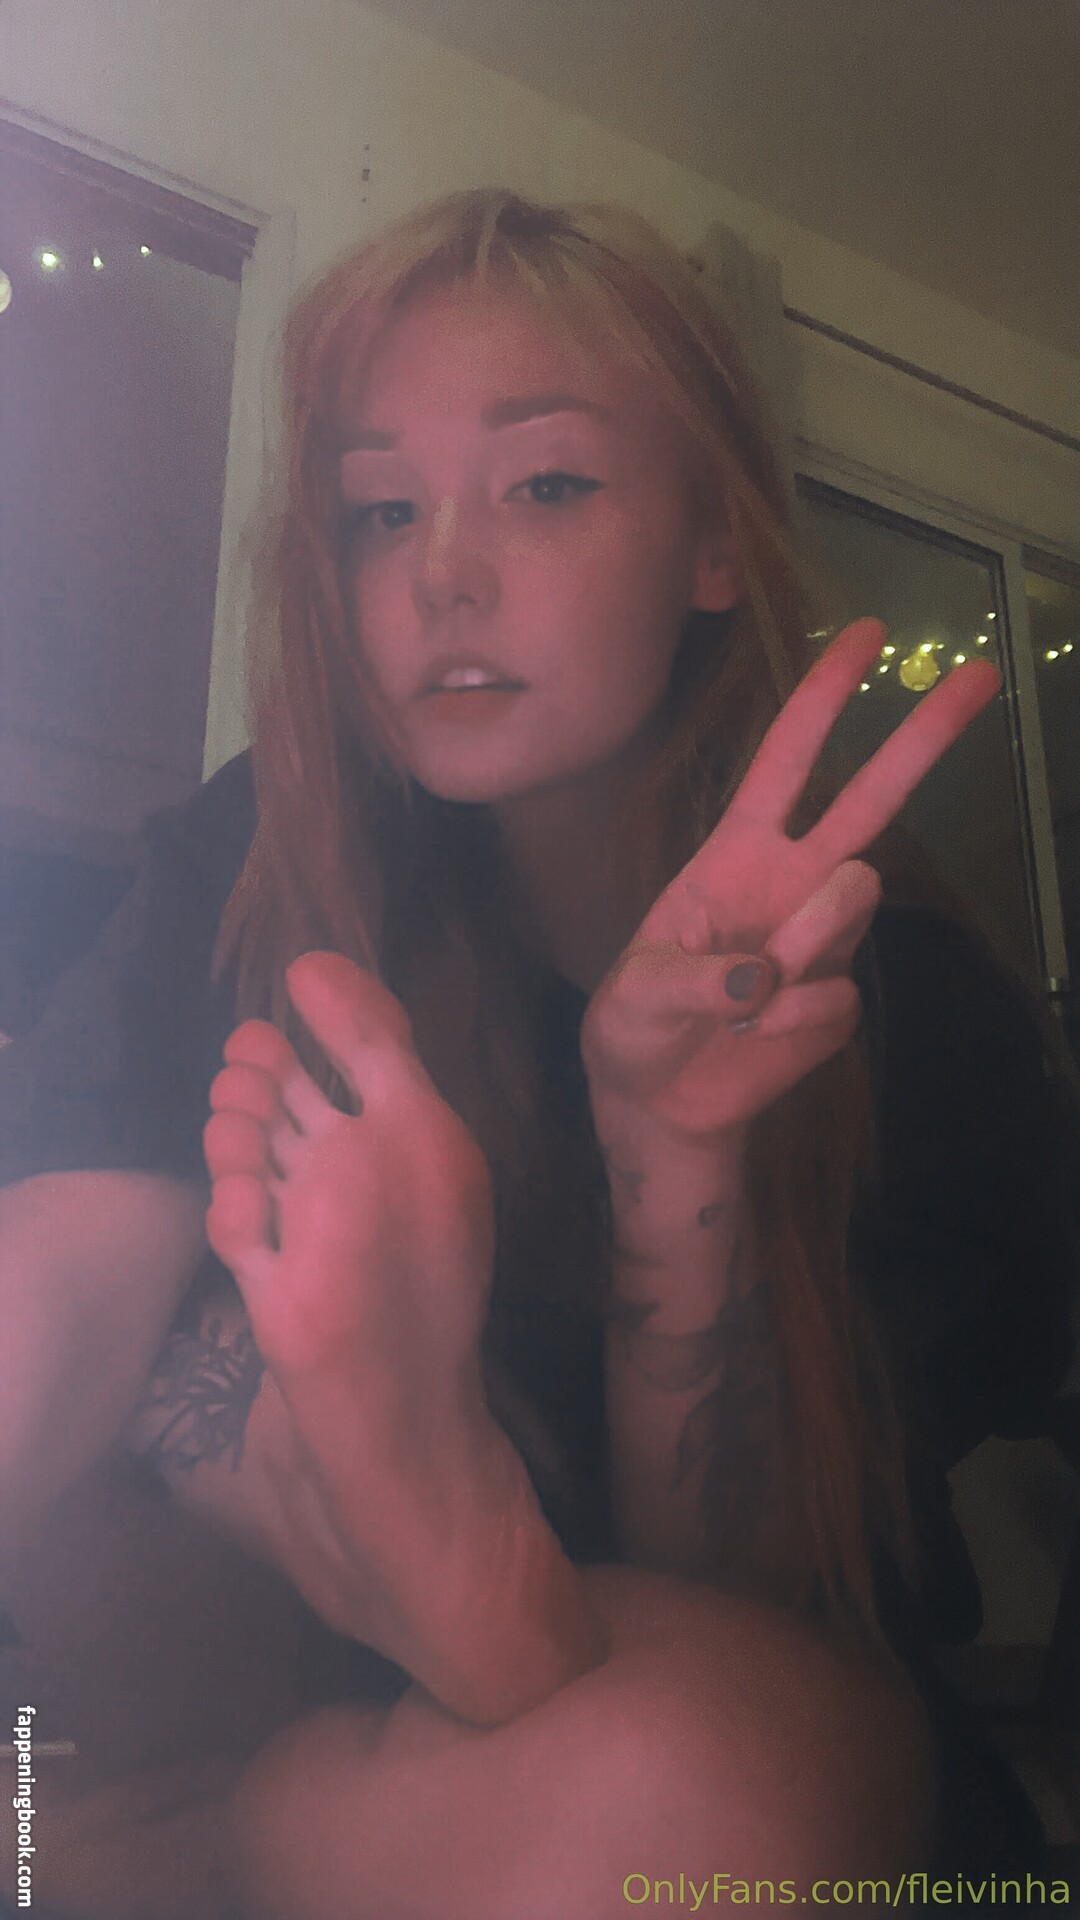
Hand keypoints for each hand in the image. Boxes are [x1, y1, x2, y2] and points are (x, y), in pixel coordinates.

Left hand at [581, 618, 998, 1142]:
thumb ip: (694, 979)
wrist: (658, 1102)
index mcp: (736, 851)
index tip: (866, 633)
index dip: (821, 696)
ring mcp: (821, 940)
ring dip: (803, 938)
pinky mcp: (837, 1002)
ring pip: (855, 897)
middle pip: (872, 798)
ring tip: (746, 996)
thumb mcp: (635, 994)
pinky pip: (835, 997)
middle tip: (979, 674)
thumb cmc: (634, 1026)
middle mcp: (791, 881)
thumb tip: (764, 977)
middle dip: (924, 736)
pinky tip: (751, 1039)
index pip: (786, 758)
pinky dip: (790, 1022)